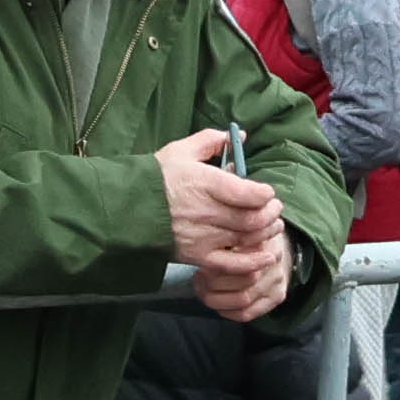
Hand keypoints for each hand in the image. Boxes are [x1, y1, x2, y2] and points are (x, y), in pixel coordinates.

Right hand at [157, 131, 295, 323]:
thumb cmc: (154, 179)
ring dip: (266, 232)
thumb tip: (236, 136)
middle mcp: (206, 211)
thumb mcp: (180, 151)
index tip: (266, 191)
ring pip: (247, 238)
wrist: (125, 210)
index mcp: (204, 183)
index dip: (265, 193)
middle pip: (253, 217)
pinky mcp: (197, 256)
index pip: (248, 192)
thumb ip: (210, 141)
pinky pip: (231, 264)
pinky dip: (252, 263)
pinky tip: (266, 257)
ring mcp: (203, 236)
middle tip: (274, 208)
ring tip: (271, 226)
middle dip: (270, 213)